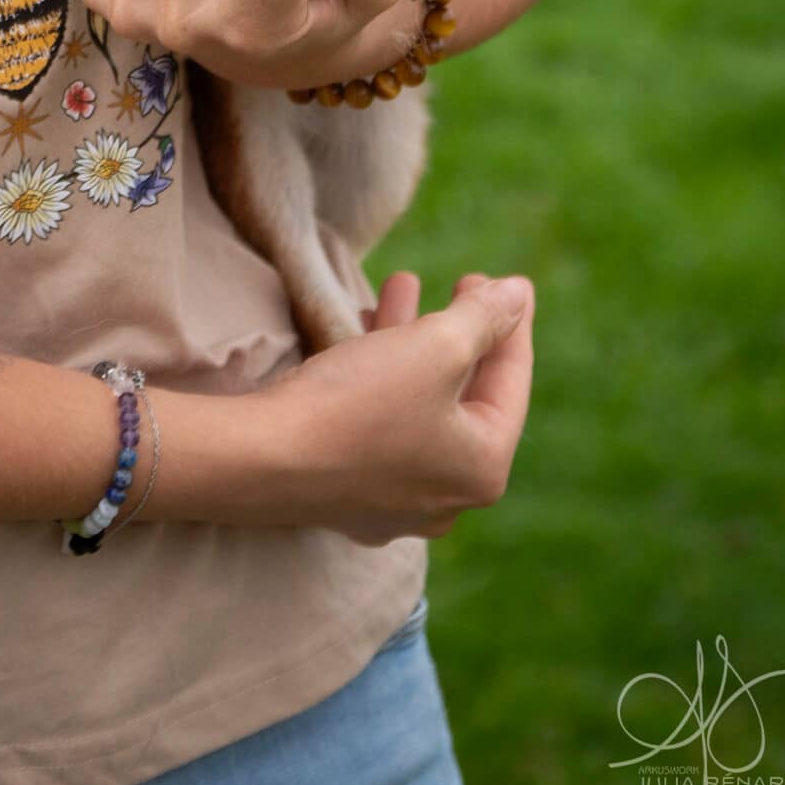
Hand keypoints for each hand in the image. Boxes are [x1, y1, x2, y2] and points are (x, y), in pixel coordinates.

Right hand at [250, 271, 535, 544]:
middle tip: (464, 283)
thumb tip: (519, 294)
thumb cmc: (360, 402)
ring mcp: (394, 502)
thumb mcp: (436, 346)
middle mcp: (446, 497)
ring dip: (412, 342)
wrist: (265, 458)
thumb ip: (484, 317)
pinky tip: (365, 333)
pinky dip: (380, 376)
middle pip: (464, 396)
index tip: (510, 282)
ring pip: (418, 405)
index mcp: (482, 468)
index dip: (511, 324)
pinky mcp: (347, 492)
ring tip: (404, 284)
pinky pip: (380, 423)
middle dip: (459, 330)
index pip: (511, 383)